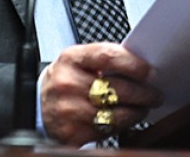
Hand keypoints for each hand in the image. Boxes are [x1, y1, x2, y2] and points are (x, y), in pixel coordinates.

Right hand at [40, 42, 162, 145]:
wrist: (34, 104)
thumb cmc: (63, 79)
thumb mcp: (76, 60)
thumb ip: (104, 59)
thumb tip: (140, 67)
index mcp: (71, 59)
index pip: (108, 56)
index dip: (133, 64)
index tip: (149, 71)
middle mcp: (68, 84)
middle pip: (116, 88)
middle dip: (143, 93)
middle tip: (155, 94)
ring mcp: (69, 110)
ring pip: (115, 114)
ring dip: (136, 112)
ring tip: (143, 108)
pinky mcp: (71, 134)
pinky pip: (106, 132)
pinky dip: (121, 126)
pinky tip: (126, 119)